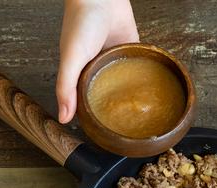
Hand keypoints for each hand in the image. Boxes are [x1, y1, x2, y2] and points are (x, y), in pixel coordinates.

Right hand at [56, 0, 138, 123]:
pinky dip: (145, 75)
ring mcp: (115, 59)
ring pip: (125, 82)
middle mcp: (98, 68)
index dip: (92, 118)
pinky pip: (139, 64)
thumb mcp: (70, 59)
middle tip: (126, 129)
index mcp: (80, 73)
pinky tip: (153, 90)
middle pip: (107, 94)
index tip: (100, 135)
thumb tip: (63, 118)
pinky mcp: (131, 47)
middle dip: (115, 110)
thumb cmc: (81, 23)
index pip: (85, 102)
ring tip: (143, 115)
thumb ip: (66, 88)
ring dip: (133, 94)